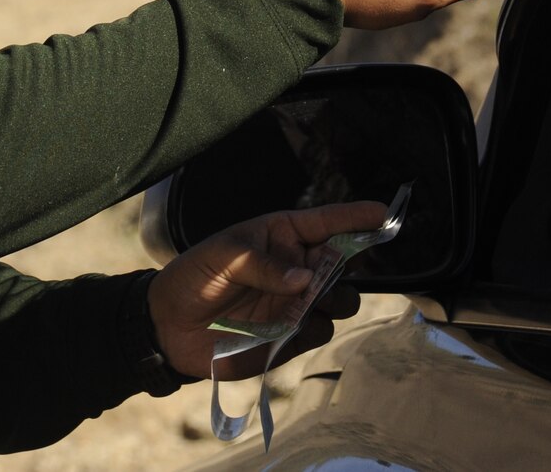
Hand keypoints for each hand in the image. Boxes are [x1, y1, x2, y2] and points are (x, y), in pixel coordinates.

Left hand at [148, 202, 385, 379]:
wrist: (168, 326)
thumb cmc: (194, 276)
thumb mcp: (224, 255)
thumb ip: (265, 265)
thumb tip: (306, 280)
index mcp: (280, 235)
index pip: (326, 223)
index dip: (355, 217)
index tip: (382, 212)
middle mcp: (295, 268)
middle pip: (341, 263)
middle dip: (345, 265)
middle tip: (324, 273)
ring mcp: (295, 303)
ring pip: (340, 299)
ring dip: (335, 298)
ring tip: (309, 300)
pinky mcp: (290, 337)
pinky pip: (320, 330)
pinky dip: (315, 327)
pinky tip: (293, 326)